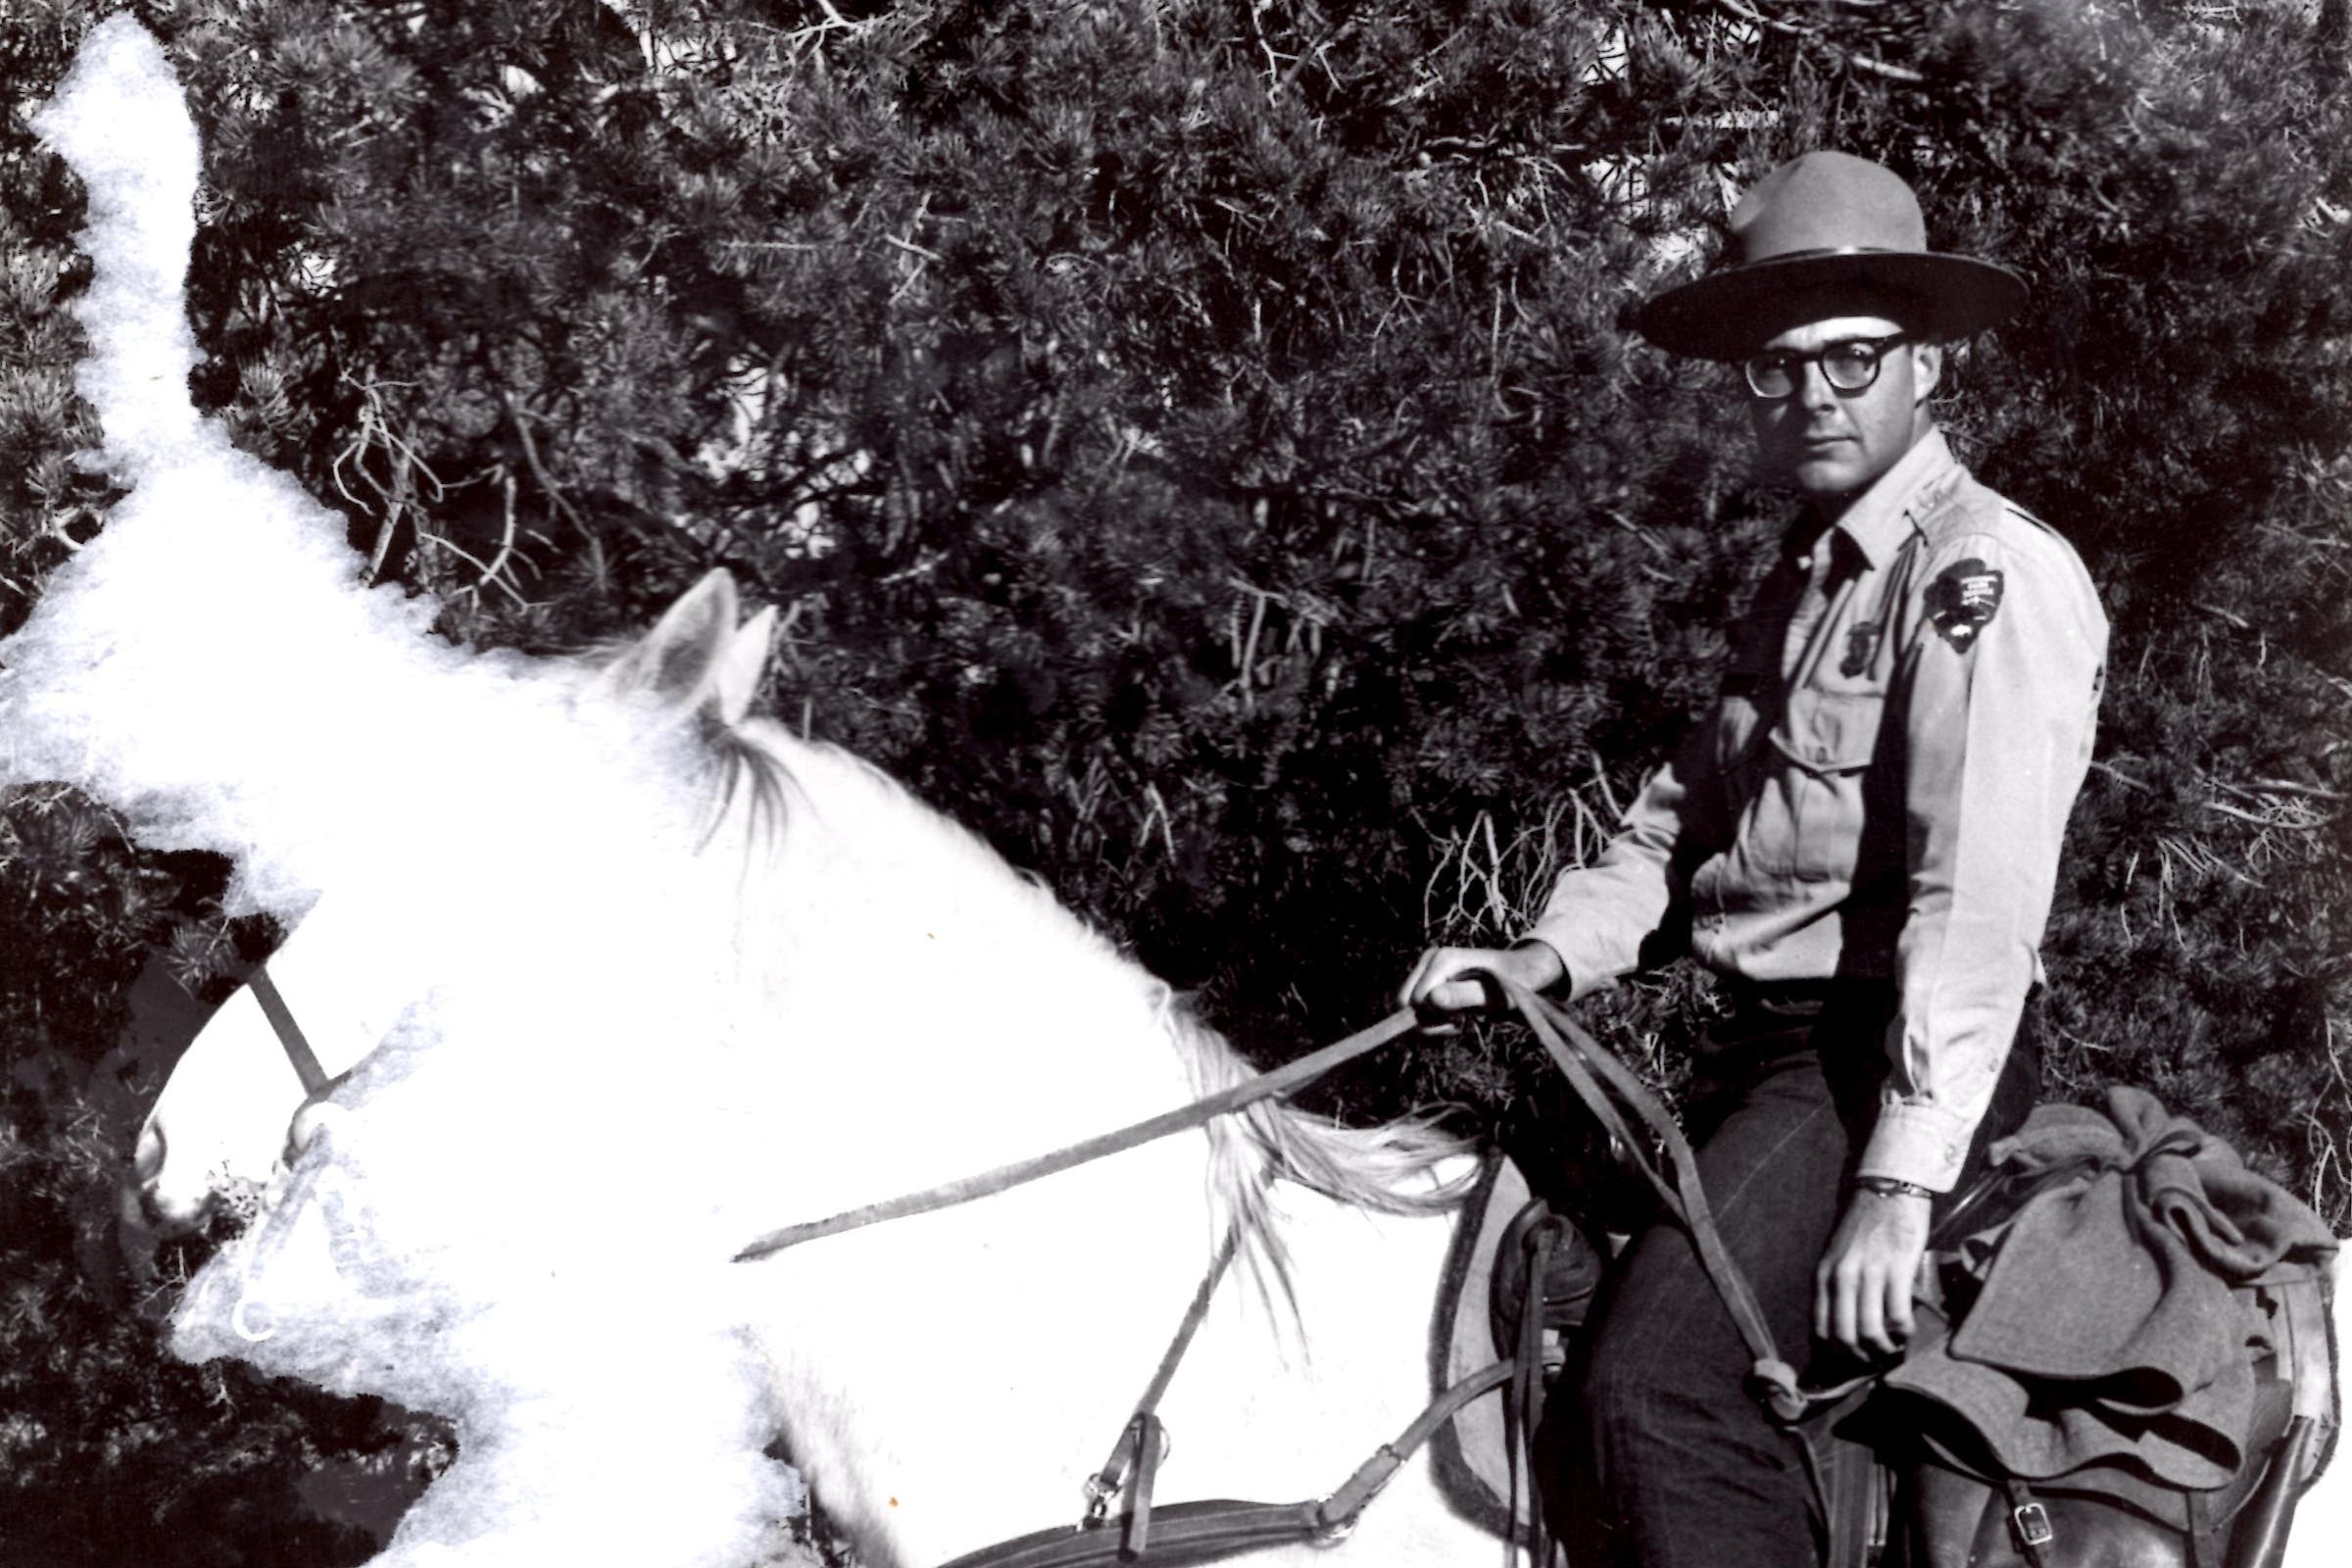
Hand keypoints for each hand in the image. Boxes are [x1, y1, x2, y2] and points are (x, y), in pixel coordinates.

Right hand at [1398, 942, 1565, 1023]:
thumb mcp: (1495, 995)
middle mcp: (1429, 958)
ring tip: (1457, 1020)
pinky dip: (1430, 1020)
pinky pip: (1414, 1007)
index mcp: (1443, 959)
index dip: (1433, 1020)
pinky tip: (1452, 1017)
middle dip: (1427, 1022)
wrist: (1522, 972)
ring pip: (1407, 1007)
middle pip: (1404, 1003)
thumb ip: (1464, 996)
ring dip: (1430, 1023)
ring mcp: (1426, 966)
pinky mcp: (1427, 977)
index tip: (1459, 1024)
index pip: (1415, 1000)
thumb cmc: (1513, 983)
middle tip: (1456, 1025)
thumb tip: (1431, 999)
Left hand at [1812, 1187, 1931, 1358]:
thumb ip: (1835, 1285)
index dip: (1837, 1351)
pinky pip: (1898, 1314)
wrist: (1888, 1191)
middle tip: (1875, 1358)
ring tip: (1893, 1348)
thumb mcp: (1836, 1255)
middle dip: (1861, 1356)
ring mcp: (1869, 1273)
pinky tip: (1908, 1330)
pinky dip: (1904, 1331)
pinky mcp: (1897, 1269)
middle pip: (1845, 1335)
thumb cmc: (1863, 1226)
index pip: (1822, 1327)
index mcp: (1824, 1274)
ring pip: (1871, 1330)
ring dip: (1884, 1348)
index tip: (1852, 1356)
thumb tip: (1844, 1324)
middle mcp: (1842, 1276)